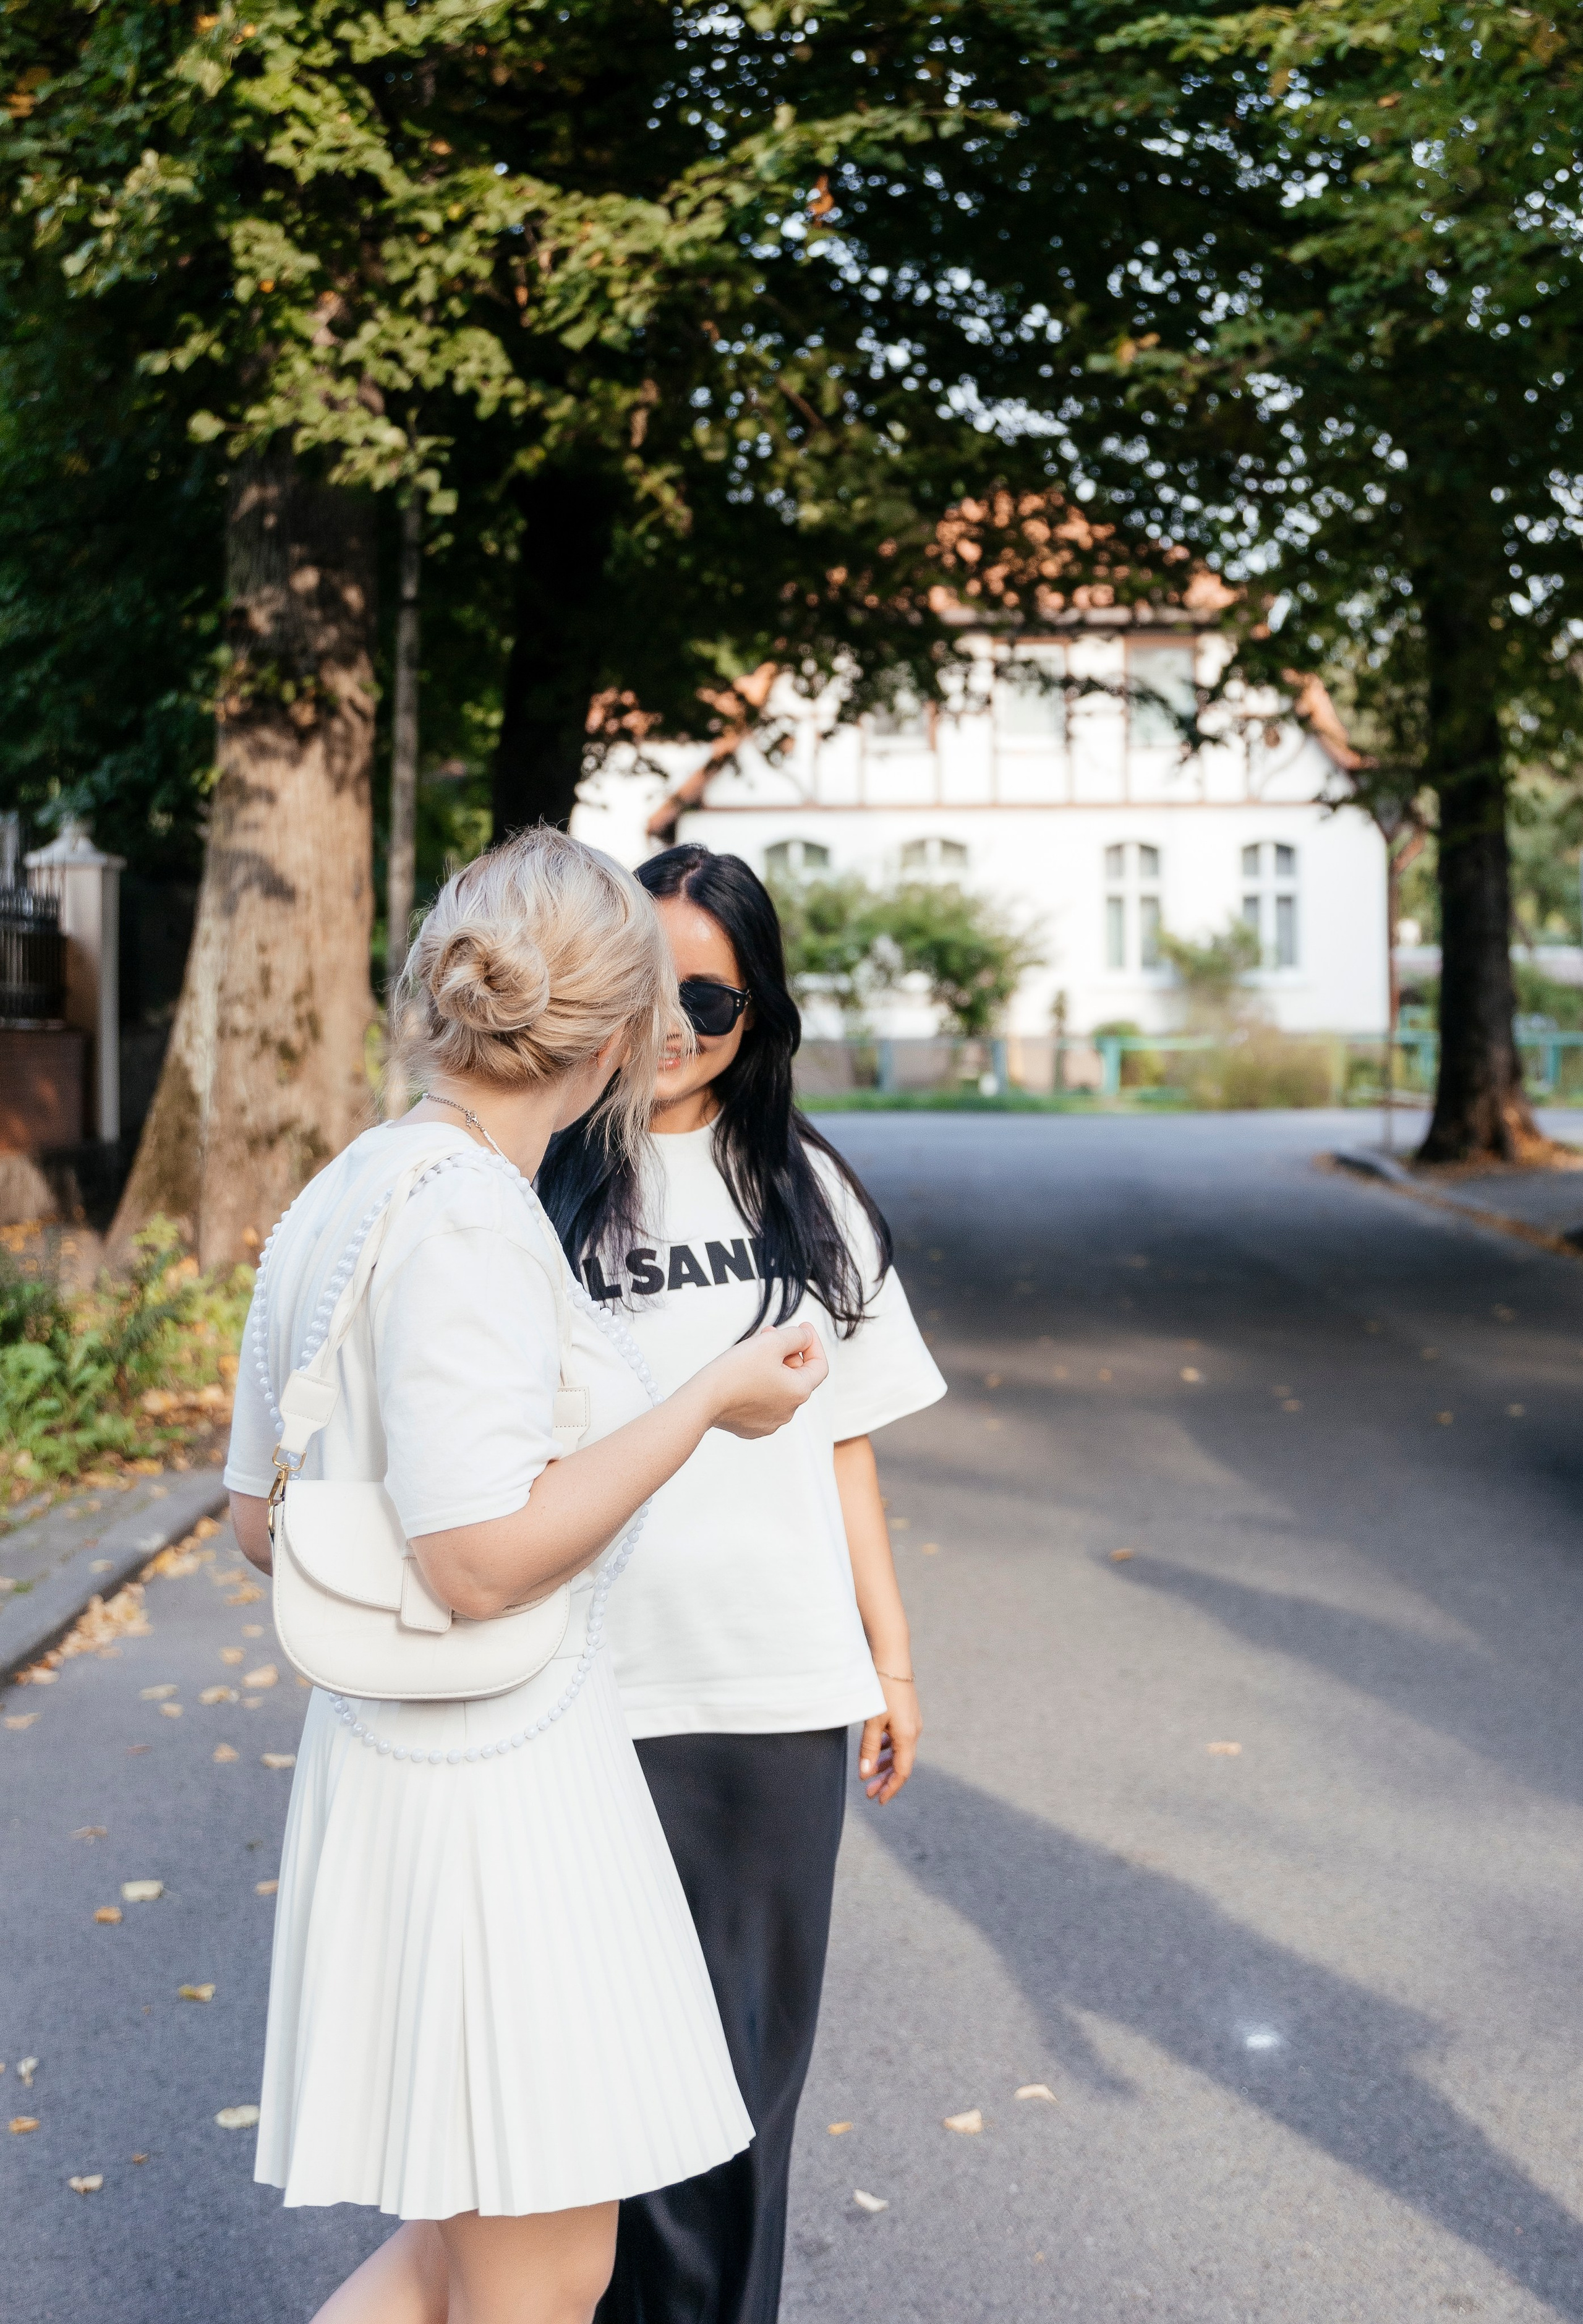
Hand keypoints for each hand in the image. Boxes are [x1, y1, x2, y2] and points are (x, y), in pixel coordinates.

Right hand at [703, 1321, 828, 1438]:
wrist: (702, 1400)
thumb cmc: (736, 1371)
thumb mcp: (771, 1343)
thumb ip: (796, 1336)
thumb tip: (806, 1337)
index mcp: (799, 1392)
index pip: (819, 1365)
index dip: (813, 1343)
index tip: (803, 1327)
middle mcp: (788, 1412)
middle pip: (797, 1375)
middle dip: (787, 1352)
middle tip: (769, 1334)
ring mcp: (770, 1422)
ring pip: (778, 1387)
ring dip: (772, 1367)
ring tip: (753, 1352)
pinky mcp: (751, 1427)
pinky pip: (762, 1401)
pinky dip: (758, 1385)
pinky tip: (742, 1374)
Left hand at [858, 1670, 920, 1803]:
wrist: (892, 1659)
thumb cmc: (881, 1690)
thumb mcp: (873, 1721)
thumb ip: (869, 1748)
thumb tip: (865, 1774)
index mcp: (908, 1737)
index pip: (902, 1772)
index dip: (891, 1788)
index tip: (878, 1801)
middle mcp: (913, 1732)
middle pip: (901, 1764)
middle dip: (886, 1780)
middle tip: (869, 1793)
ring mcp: (911, 1722)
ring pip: (899, 1752)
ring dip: (885, 1765)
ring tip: (870, 1775)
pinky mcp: (906, 1714)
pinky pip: (897, 1739)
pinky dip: (886, 1749)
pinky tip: (875, 1750)